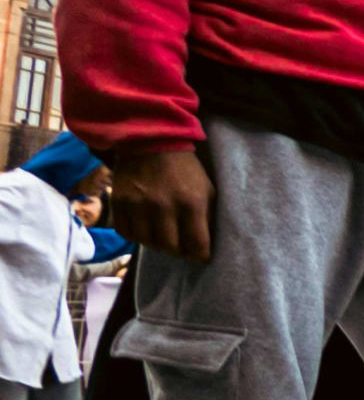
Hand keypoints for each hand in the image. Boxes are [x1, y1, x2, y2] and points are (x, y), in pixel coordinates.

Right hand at [110, 147, 214, 264]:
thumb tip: (208, 245)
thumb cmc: (185, 170)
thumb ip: (208, 217)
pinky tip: (145, 229)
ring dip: (156, 244)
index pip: (197, 244)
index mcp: (192, 202)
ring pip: (147, 243)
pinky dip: (136, 236)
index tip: (201, 256)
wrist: (151, 142)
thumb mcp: (207, 189)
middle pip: (170, 247)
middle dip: (178, 251)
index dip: (200, 255)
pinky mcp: (119, 202)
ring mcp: (138, 205)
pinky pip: (126, 233)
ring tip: (163, 238)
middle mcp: (163, 206)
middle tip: (181, 247)